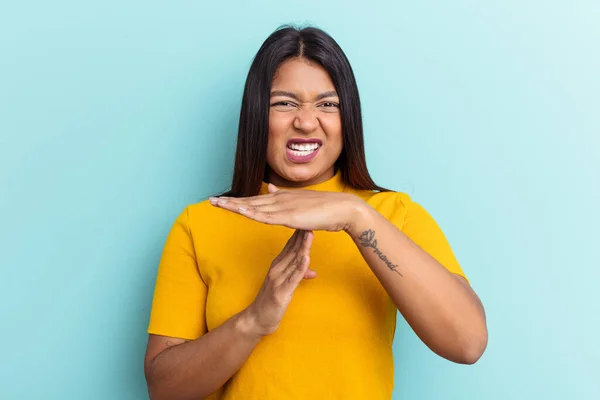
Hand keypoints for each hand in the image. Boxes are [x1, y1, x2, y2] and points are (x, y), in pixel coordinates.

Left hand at [209, 184, 365, 232]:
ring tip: (218, 205)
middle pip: (249, 201)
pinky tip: (241, 212)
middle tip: (211, 201)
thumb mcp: (299, 202)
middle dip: (229, 202)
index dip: (237, 201)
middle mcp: (279, 200)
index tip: (221, 200)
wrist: (342, 209)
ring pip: (254, 207)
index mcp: (281, 198)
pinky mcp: (290, 216)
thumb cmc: (324, 209)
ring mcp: (284, 207)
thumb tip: (270, 188)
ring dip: (235, 206)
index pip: (254, 200)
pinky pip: (267, 216)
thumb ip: (283, 197)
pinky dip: (253, 213)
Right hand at [243, 229, 315, 336]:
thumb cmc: (271, 301)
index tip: (308, 219)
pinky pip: (292, 278)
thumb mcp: (286, 286)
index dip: (299, 232)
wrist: (257, 320)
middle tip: (311, 218)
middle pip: (292, 249)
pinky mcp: (281, 292)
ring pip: (293, 261)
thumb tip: (311, 271)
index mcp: (278, 265)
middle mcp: (277, 269)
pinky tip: (306, 258)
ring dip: (302, 247)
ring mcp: (278, 280)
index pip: (290, 245)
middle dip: (302, 234)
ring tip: (310, 233)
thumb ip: (297, 275)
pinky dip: (300, 268)